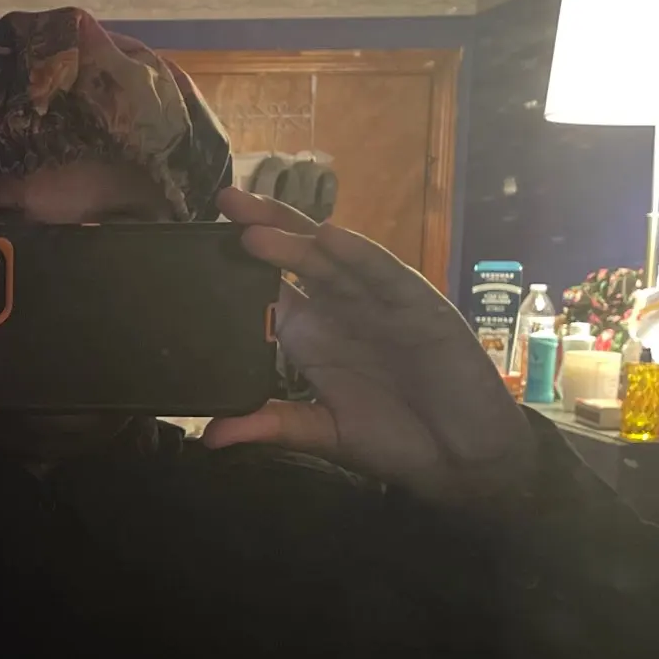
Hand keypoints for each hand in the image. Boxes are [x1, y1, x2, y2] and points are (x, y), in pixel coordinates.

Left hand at [204, 188, 536, 502]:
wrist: (460, 457)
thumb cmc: (393, 440)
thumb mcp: (324, 434)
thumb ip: (272, 426)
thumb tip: (210, 438)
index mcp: (309, 335)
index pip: (267, 288)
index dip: (238, 264)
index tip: (198, 242)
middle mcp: (339, 309)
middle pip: (296, 258)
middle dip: (262, 228)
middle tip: (224, 201)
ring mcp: (377, 302)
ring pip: (333, 258)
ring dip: (298, 236)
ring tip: (256, 223)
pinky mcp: (417, 305)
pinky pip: (384, 274)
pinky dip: (358, 255)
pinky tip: (331, 237)